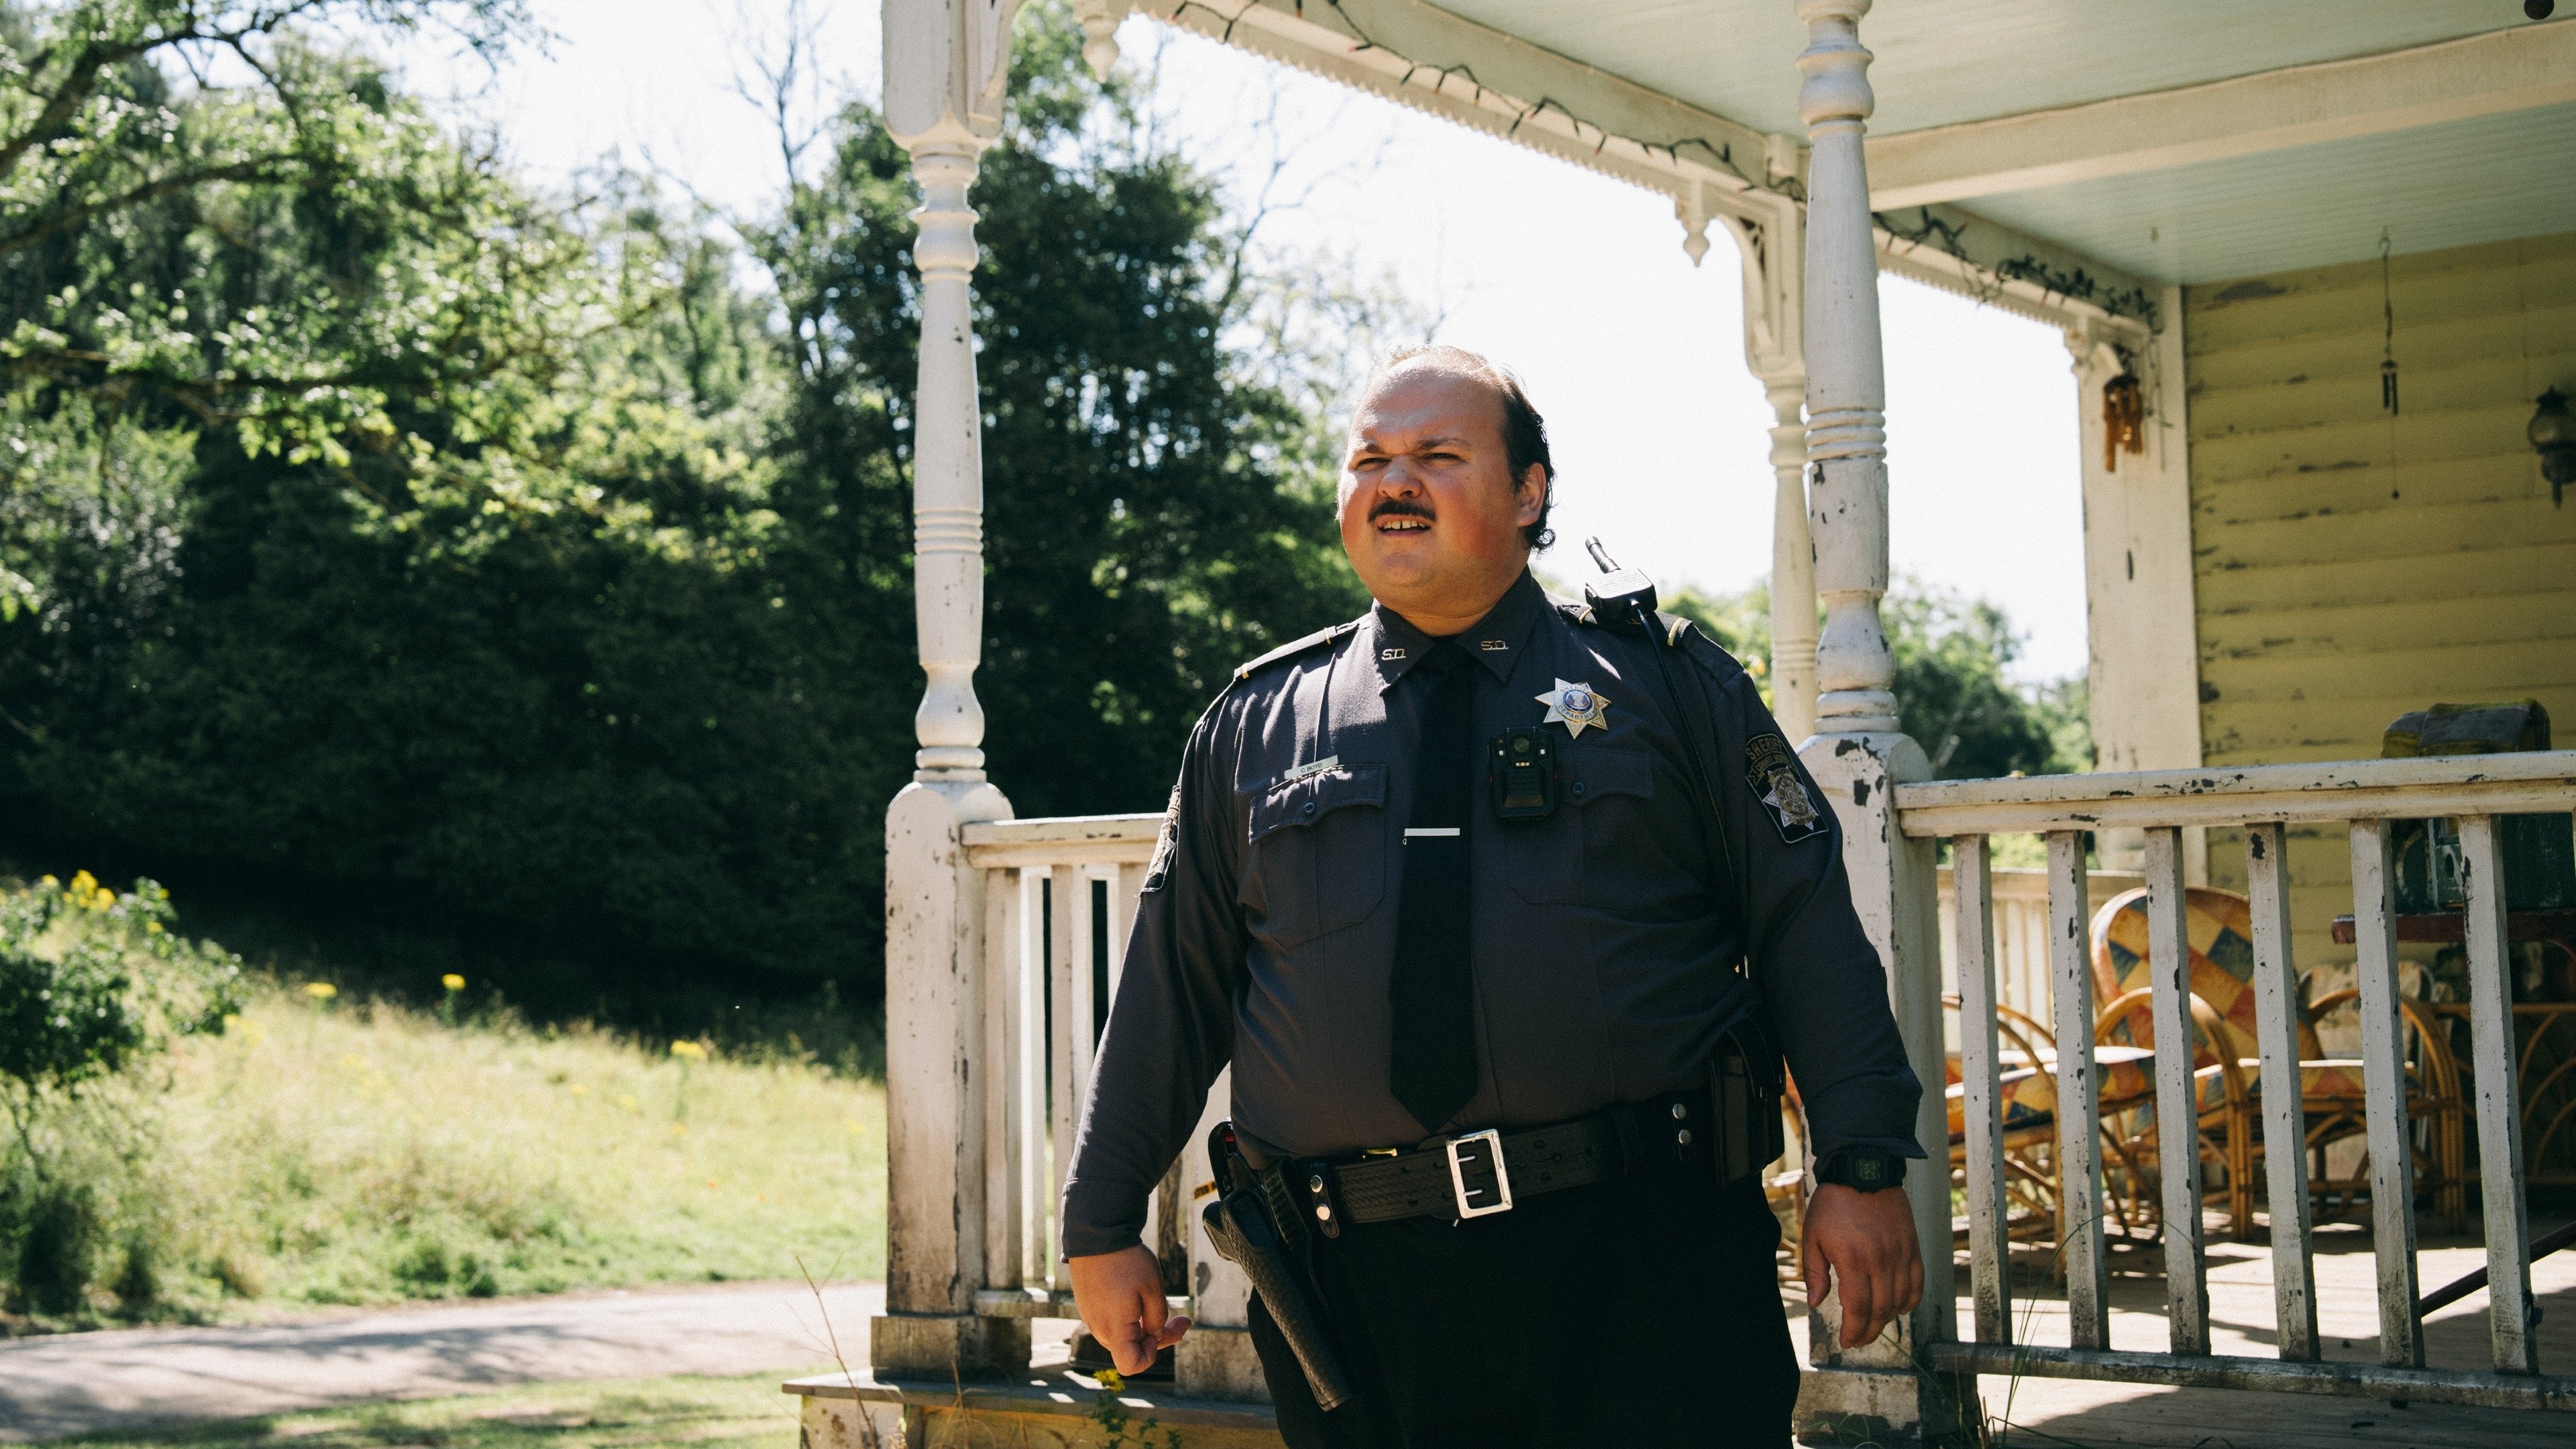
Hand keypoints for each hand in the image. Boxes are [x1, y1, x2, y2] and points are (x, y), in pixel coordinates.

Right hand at [1069, 1245, 1192, 1375]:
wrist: (1096, 1235)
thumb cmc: (1126, 1262)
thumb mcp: (1153, 1289)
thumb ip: (1158, 1319)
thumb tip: (1155, 1335)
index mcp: (1116, 1329)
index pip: (1131, 1365)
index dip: (1151, 1356)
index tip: (1160, 1331)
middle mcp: (1099, 1328)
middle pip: (1130, 1350)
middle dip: (1157, 1337)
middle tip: (1183, 1319)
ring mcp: (1091, 1317)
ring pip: (1122, 1336)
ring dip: (1143, 1327)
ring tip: (1158, 1303)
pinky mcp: (1088, 1306)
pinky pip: (1111, 1322)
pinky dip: (1128, 1317)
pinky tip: (1138, 1297)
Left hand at [1802, 1183, 1924, 1348]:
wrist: (1863, 1170)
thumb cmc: (1834, 1203)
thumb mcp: (1813, 1236)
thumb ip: (1814, 1272)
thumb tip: (1816, 1303)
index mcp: (1853, 1260)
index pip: (1858, 1309)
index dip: (1854, 1331)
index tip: (1847, 1341)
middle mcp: (1881, 1261)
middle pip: (1880, 1311)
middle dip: (1868, 1331)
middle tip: (1858, 1339)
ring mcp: (1901, 1255)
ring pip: (1900, 1301)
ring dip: (1887, 1319)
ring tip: (1873, 1324)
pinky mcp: (1913, 1248)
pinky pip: (1917, 1284)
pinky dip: (1909, 1301)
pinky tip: (1898, 1307)